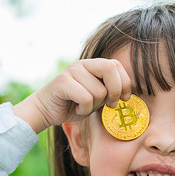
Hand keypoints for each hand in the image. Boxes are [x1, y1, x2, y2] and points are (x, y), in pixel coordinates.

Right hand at [13, 58, 130, 132]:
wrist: (46, 111)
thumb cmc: (74, 105)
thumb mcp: (97, 98)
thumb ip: (109, 91)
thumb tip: (128, 93)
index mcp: (93, 66)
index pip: (116, 65)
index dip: (125, 83)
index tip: (124, 98)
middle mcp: (83, 64)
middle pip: (110, 69)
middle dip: (115, 91)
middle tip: (110, 104)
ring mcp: (72, 71)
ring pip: (99, 91)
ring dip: (95, 105)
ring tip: (84, 106)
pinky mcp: (62, 82)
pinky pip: (86, 98)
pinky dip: (84, 109)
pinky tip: (77, 108)